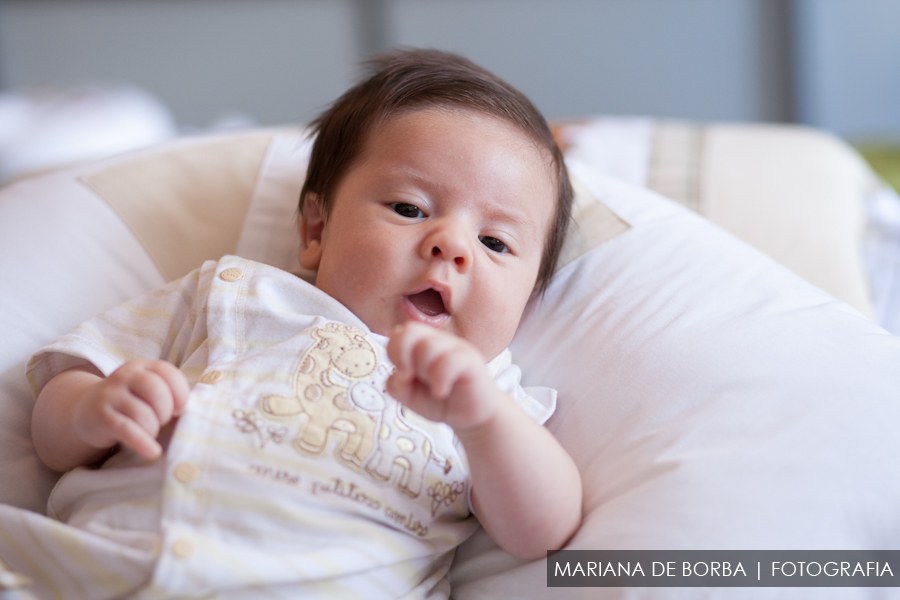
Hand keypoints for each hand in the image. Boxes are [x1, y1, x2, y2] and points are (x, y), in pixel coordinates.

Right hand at [71, 360, 189, 459]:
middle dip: (165, 412)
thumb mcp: (148, 391)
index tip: (180, 409)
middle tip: (162, 421)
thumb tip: (192, 412)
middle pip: (156, 391)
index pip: (168, 373)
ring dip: (152, 429)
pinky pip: (127, 430)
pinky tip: (153, 452)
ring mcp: (111, 395)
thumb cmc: (131, 402)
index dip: (180, 393)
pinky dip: (143, 443)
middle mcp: (125, 376)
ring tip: (149, 431)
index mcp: (143, 366)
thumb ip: (170, 394)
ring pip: (142, 414)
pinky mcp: (101, 417)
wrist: (87, 411)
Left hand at [386, 322, 499, 432]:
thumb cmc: (441, 402)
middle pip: (410, 330)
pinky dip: (440, 380)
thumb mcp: (410, 397)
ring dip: (425, 372)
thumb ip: (395, 385)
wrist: (472, 419)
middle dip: (403, 356)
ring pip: (428, 346)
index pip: (400, 332)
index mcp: (422, 345)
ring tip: (435, 387)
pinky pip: (449, 360)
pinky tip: (442, 391)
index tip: (402, 375)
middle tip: (410, 377)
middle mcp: (439, 341)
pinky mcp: (470, 358)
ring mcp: (456, 347)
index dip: (394, 352)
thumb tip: (398, 373)